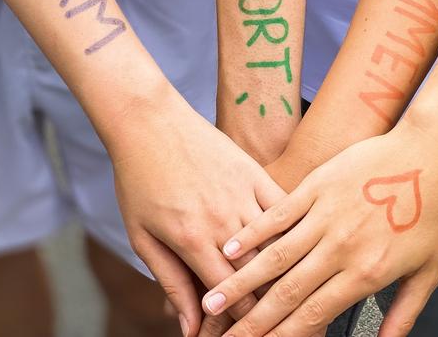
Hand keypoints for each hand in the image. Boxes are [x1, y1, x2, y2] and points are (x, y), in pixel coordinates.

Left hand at [104, 85, 285, 336]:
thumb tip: (190, 327)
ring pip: (278, 247)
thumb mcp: (143, 237)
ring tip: (289, 292)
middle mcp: (223, 221)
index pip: (230, 298)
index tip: (245, 335)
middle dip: (266, 307)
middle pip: (260, 278)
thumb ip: (171, 283)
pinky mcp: (256, 173)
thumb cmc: (140, 179)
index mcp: (193, 240)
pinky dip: (292, 233)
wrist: (149, 122)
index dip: (240, 324)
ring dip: (285, 274)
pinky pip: (284, 210)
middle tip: (270, 323)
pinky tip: (298, 248)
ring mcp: (243, 195)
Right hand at [200, 126, 437, 336]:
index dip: (283, 336)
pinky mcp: (318, 185)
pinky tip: (230, 248)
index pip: (314, 314)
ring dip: (241, 282)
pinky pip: (278, 214)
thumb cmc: (437, 208)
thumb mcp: (430, 270)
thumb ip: (404, 313)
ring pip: (275, 256)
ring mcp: (326, 214)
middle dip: (252, 321)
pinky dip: (252, 234)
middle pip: (286, 293)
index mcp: (367, 271)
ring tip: (214, 300)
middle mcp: (340, 247)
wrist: (434, 152)